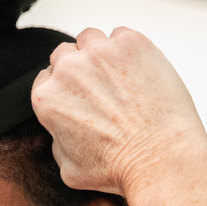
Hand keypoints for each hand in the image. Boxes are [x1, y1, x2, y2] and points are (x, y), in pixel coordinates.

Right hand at [30, 27, 206, 197]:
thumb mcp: (69, 170)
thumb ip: (58, 143)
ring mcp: (100, 52)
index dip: (64, 88)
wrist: (159, 158)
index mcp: (47, 98)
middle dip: (80, 69)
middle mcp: (69, 70)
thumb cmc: (120, 168)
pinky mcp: (131, 43)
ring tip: (120, 77)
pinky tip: (139, 72)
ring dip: (101, 54)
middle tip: (102, 89)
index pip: (46, 78)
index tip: (80, 96)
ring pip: (91, 39)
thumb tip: (62, 131)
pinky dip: (129, 50)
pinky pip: (122, 35)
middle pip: (66, 55)